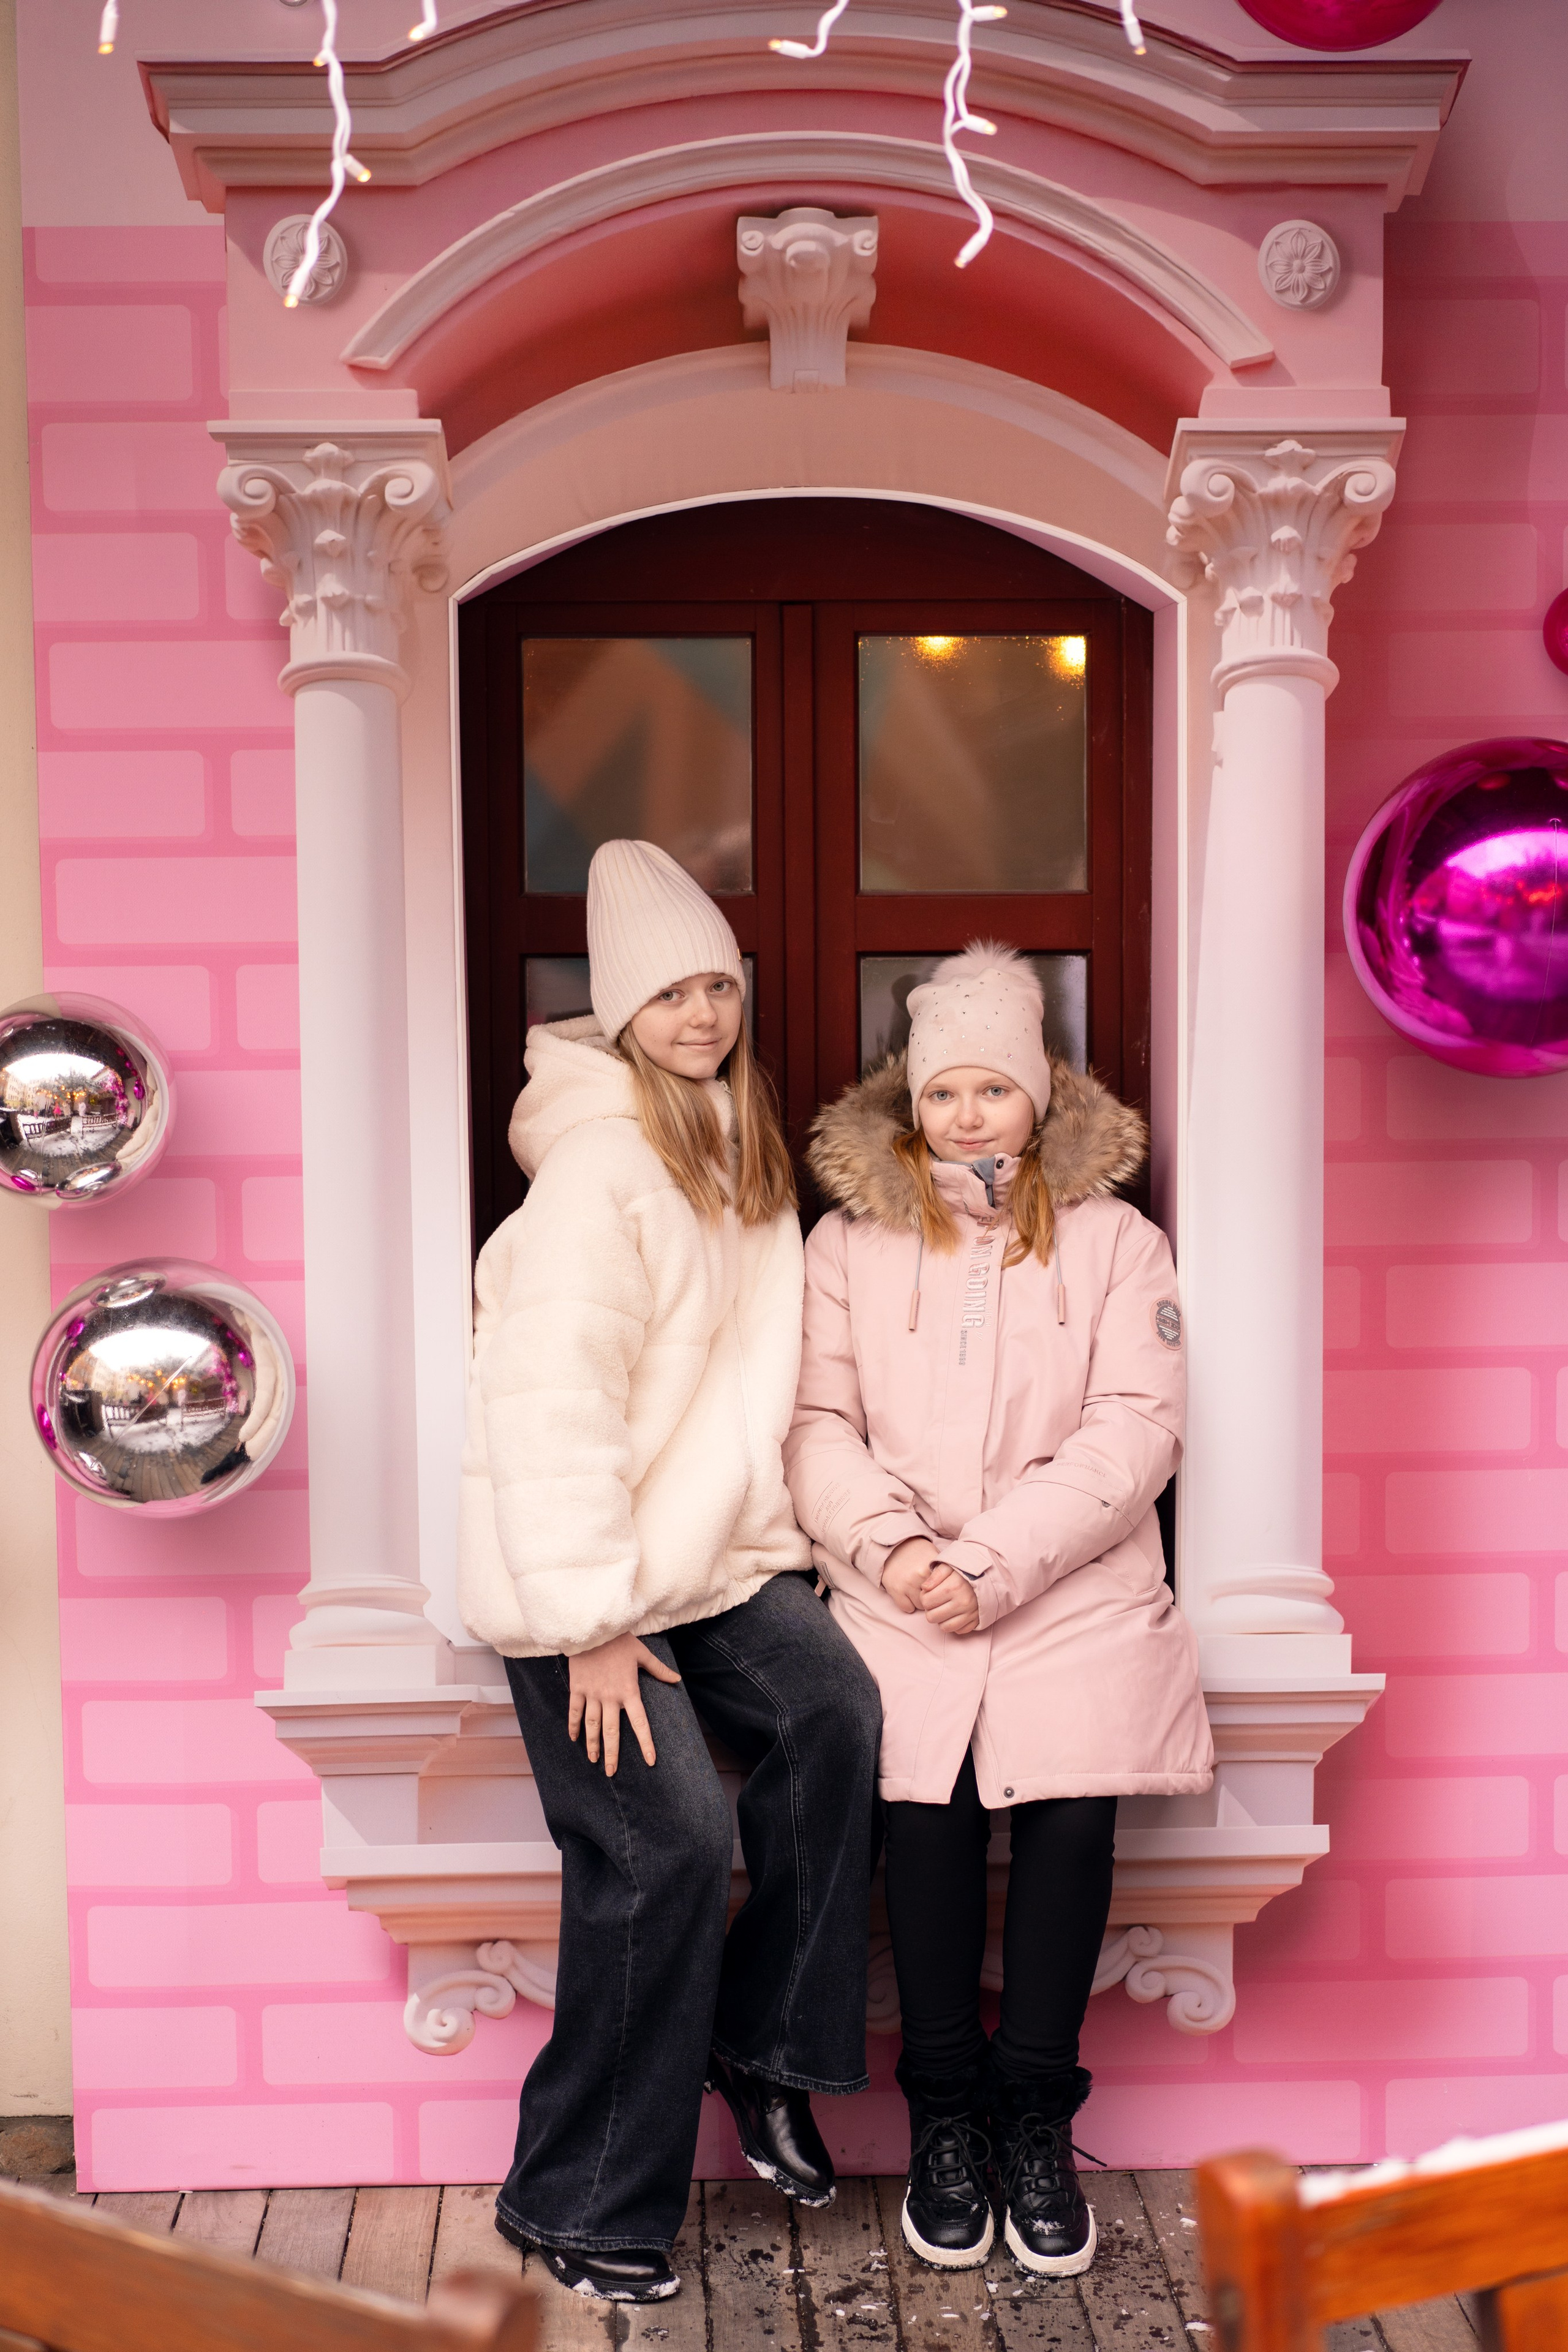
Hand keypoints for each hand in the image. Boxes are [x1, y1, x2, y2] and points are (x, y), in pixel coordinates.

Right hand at [567, 1634, 681, 1775]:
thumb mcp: (643, 1654)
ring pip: (592, 1726)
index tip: (650, 1761)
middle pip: (611, 1732)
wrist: (593, 1628)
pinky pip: (575, 1712)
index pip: (640, 1723)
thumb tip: (677, 1680)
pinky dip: (574, 1726)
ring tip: (593, 1760)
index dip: (645, 1743)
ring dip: (592, 1745)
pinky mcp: (577, 1688)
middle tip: (611, 1772)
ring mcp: (592, 1694)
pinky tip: (574, 1739)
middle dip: (612, 1754)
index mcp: (629, 1691)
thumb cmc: (619, 1641)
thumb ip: (659, 1670)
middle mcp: (610, 1697)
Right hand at [882, 1536, 938, 1614]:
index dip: (943, 1590)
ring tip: (918, 1591)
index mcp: (931, 1567)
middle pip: (933, 1599)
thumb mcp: (934, 1556)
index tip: (941, 1588)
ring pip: (920, 1606)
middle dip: (932, 1597)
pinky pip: (907, 1608)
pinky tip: (908, 1595)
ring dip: (920, 1602)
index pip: (944, 1589)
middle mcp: (919, 1575)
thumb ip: (944, 1572)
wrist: (893, 1547)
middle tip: (929, 1590)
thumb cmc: (918, 1553)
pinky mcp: (895, 1590)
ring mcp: (906, 1583)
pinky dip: (908, 1604)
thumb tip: (956, 1589)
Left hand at [920, 1565, 981, 1635]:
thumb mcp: (950, 1565)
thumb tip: (924, 1588)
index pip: (925, 1601)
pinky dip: (954, 1624)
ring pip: (944, 1627)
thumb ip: (936, 1575)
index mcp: (953, 1587)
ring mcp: (970, 1614)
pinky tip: (954, 1614)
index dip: (923, 1597)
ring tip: (944, 1608)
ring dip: (941, 1619)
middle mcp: (962, 1603)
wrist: (992, 1575)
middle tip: (935, 1602)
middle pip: (932, 1617)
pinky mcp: (976, 1621)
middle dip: (930, 1610)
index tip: (929, 1593)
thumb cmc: (968, 1570)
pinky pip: (958, 1631)